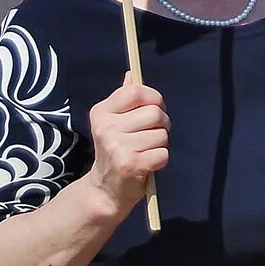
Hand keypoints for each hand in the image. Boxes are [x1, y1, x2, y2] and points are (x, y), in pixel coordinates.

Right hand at [82, 75, 169, 216]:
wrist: (104, 191)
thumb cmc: (115, 151)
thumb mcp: (113, 123)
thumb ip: (123, 100)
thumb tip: (132, 74)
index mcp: (101, 113)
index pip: (136, 91)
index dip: (153, 97)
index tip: (154, 107)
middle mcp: (106, 128)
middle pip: (155, 112)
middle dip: (162, 123)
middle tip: (152, 134)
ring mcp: (118, 147)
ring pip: (162, 134)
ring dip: (161, 144)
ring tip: (146, 151)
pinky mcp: (131, 165)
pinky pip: (163, 153)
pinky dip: (161, 159)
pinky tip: (148, 164)